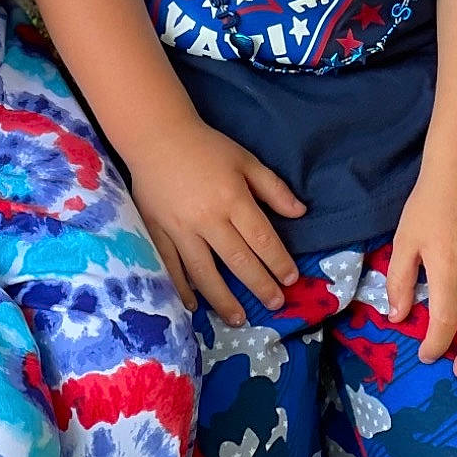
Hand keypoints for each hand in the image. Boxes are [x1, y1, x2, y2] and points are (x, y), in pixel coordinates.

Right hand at [128, 116, 305, 326]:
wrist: (156, 137)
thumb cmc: (206, 148)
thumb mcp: (245, 160)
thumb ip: (273, 188)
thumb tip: (300, 212)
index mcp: (232, 198)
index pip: (261, 238)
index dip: (278, 261)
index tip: (291, 279)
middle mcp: (208, 219)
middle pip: (238, 260)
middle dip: (259, 285)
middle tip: (275, 305)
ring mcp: (180, 229)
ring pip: (205, 272)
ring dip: (223, 299)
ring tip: (239, 319)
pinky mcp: (157, 232)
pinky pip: (171, 266)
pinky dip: (182, 288)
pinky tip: (193, 306)